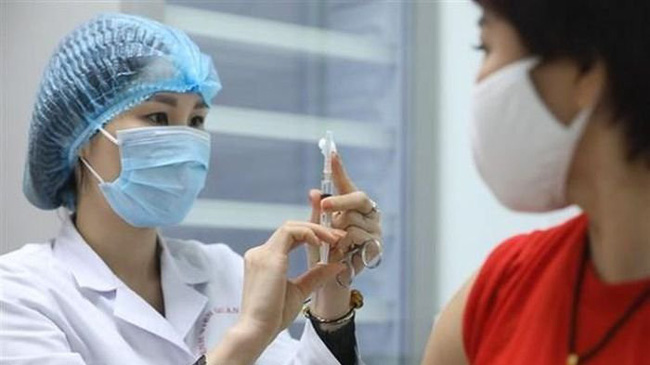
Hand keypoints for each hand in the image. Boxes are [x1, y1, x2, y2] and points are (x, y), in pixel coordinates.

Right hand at [207, 221, 345, 364]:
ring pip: (291, 226)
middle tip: (340, 236)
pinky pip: (289, 232)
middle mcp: (260, 253)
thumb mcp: (300, 291)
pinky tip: (321, 243)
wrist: (257, 331)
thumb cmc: (274, 316)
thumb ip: (316, 275)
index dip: (312, 235)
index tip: (334, 242)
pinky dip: (308, 233)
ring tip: (334, 239)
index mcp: (266, 261)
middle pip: (291, 228)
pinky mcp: (268, 256)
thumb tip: (337, 264)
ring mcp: (262, 253)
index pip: (290, 237)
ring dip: (315, 229)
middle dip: (318, 229)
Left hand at [307, 152, 382, 319]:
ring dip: (340, 231)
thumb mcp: (316, 230)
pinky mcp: (377, 247)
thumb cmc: (323, 252)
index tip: (331, 153)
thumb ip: (318, 211)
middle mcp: (368, 215)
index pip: (346, 184)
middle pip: (359, 197)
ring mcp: (375, 230)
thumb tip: (314, 191)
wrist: (330, 282)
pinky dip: (346, 245)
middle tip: (325, 206)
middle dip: (340, 202)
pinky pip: (358, 238)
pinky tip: (339, 252)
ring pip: (355, 219)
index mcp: (353, 207)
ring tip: (332, 244)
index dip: (340, 169)